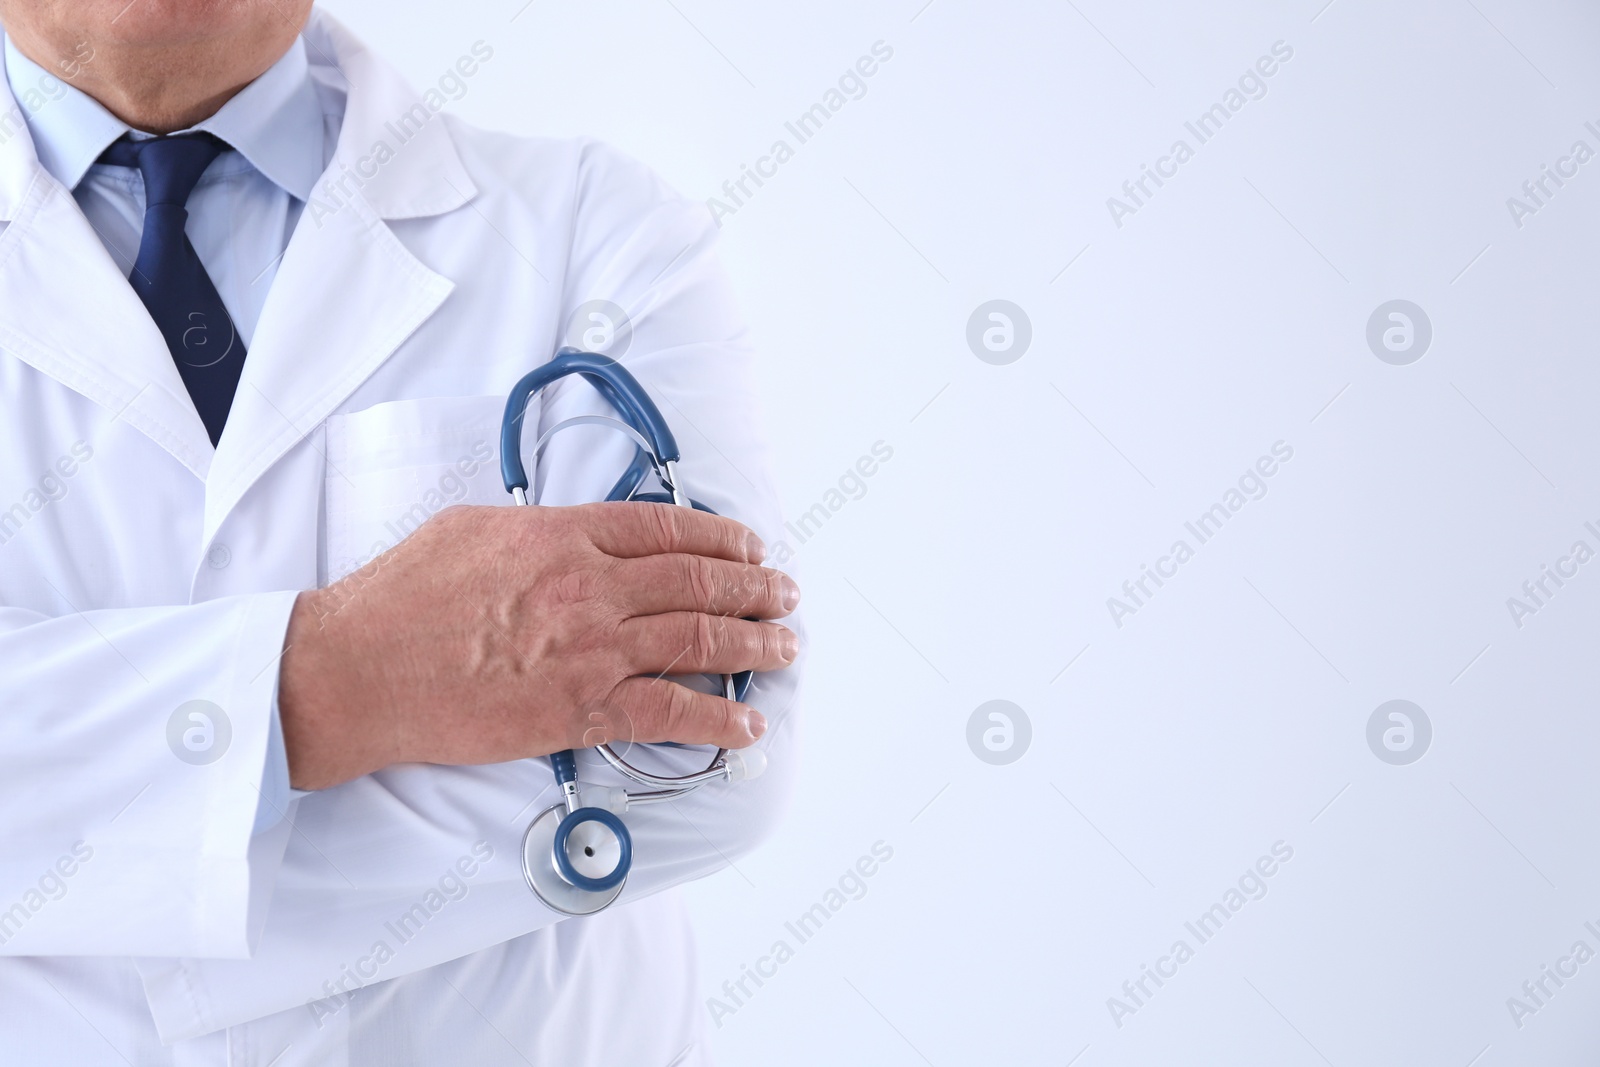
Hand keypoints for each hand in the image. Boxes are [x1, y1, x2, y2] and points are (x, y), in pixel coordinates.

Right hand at [277, 502, 799, 789]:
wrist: (360, 667)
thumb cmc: (401, 597)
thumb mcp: (473, 528)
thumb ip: (539, 528)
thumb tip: (576, 531)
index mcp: (564, 535)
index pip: (668, 529)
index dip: (722, 538)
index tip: (749, 548)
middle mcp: (590, 587)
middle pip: (699, 583)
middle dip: (755, 589)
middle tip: (784, 594)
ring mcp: (590, 650)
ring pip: (700, 643)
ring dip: (755, 646)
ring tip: (785, 648)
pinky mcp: (580, 710)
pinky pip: (669, 715)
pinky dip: (718, 719)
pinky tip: (746, 724)